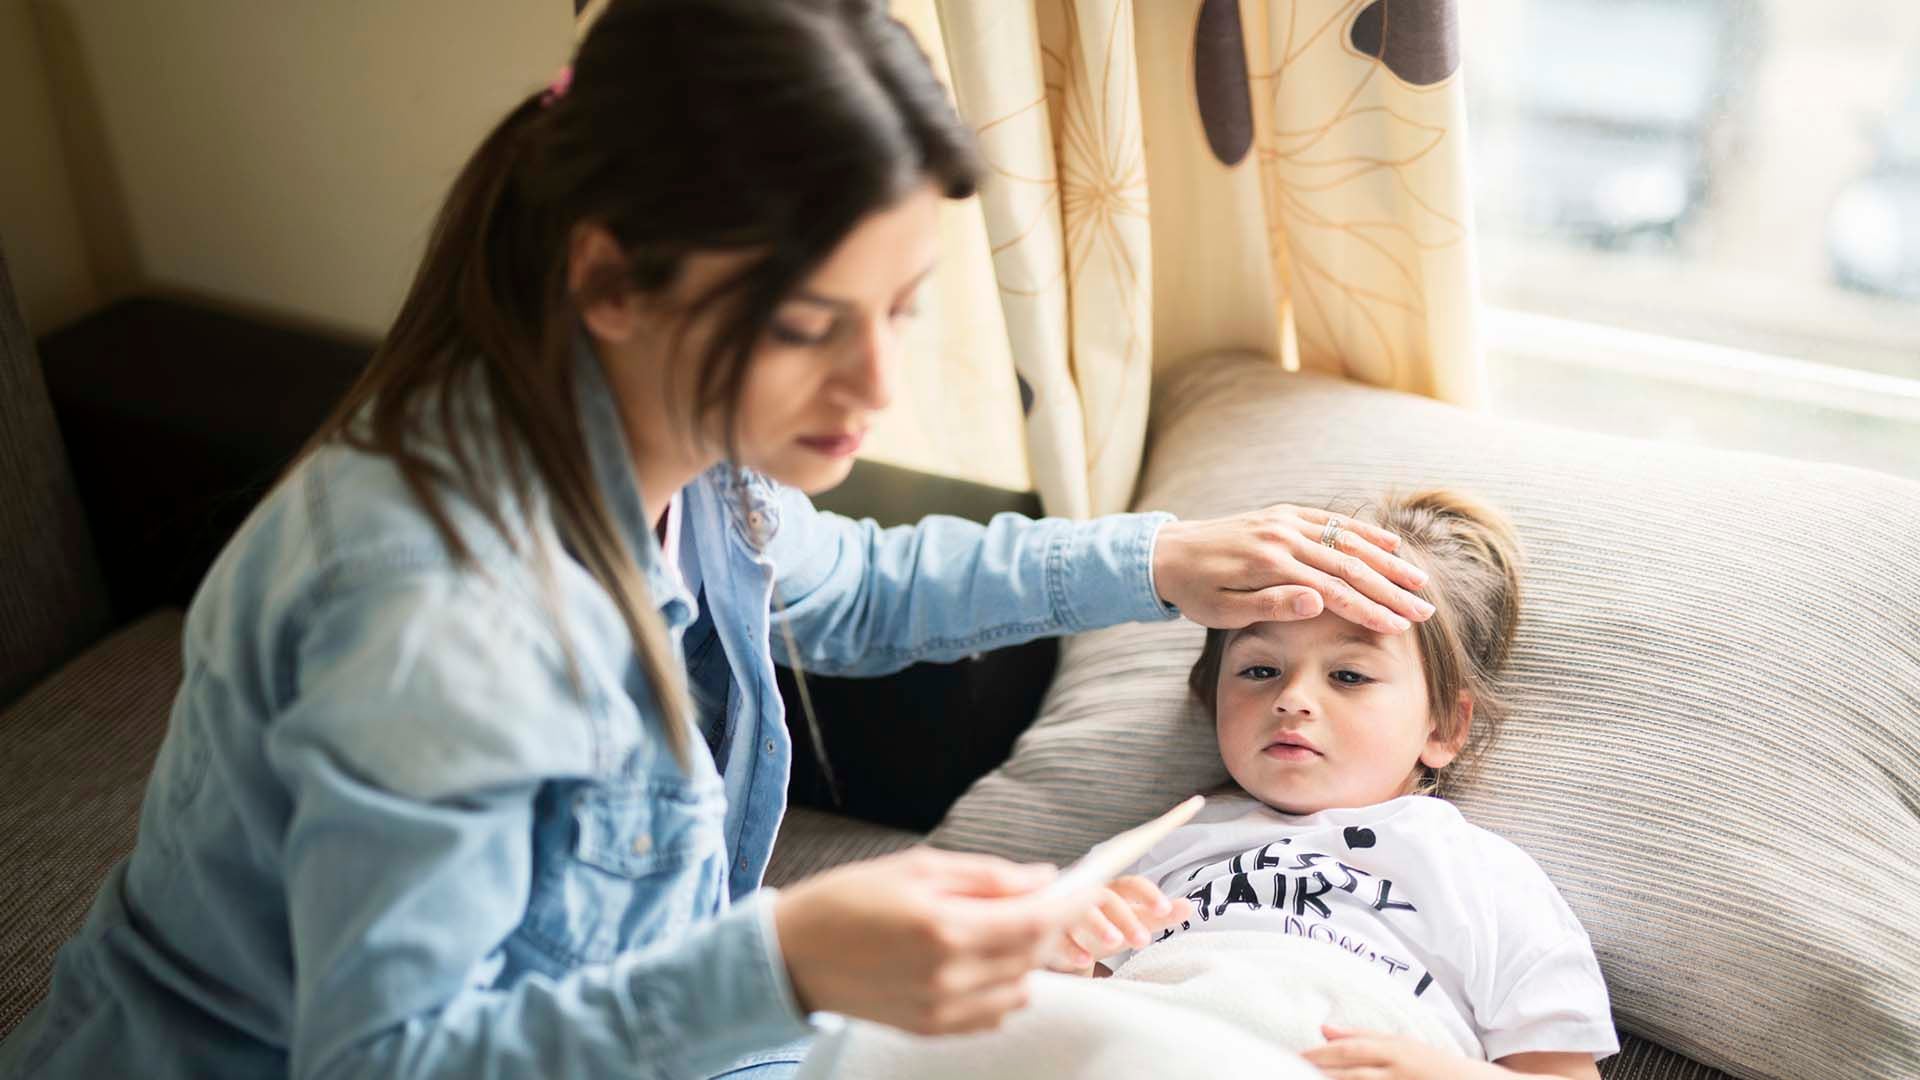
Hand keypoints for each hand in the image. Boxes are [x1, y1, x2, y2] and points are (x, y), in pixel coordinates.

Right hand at [773, 847, 1061, 1034]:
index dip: (1071, 903)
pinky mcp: (934, 1029)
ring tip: (1002, 928)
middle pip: (1034, 954)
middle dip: (1052, 925)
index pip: (1035, 921)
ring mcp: (942, 1010)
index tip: (1089, 886)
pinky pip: (996, 1013)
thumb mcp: (918, 867)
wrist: (792, 956)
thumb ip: (986, 876)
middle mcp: (949, 976)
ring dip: (1028, 957)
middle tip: (1047, 898)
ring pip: (1022, 987)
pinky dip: (1005, 987)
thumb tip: (1043, 878)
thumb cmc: (850, 899)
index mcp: (945, 928)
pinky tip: (983, 961)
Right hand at [1045, 875, 1194, 974]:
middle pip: (1108, 898)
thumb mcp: (1129, 920)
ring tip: (1115, 943)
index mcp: (1111, 890)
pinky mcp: (1048, 929)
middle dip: (1126, 918)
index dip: (1149, 894)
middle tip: (1143, 940)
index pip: (1132, 885)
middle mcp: (1088, 895)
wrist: (1055, 932)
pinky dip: (1072, 946)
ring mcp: (1066, 910)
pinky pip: (1058, 934)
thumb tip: (1190, 907)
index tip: (1166, 909)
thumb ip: (1156, 915)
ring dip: (1099, 925)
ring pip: (1081, 911)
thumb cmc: (1100, 924)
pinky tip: (1085, 961)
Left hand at [1152, 505, 1432, 634]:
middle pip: (1350, 565)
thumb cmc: (1195, 590)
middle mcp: (1284, 537)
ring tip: (1420, 581)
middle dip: (1391, 589)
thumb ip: (1271, 605)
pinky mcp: (1285, 514)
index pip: (1333, 590)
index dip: (1369, 609)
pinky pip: (1331, 521)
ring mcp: (1286, 522)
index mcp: (1271, 565)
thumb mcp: (1223, 609)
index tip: (1400, 627)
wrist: (1168, 552)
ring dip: (1388, 560)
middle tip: (1425, 610)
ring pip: (1348, 540)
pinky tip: (1391, 543)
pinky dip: (1363, 531)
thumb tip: (1318, 603)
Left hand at [1303, 1025, 1497, 1078]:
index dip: (1321, 1054)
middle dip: (1320, 1071)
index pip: (1350, 1050)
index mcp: (1397, 1048)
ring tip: (1306, 1078)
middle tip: (1290, 1069)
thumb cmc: (1439, 1066)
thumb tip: (1323, 1028)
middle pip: (1351, 1070)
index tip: (1296, 1056)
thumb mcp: (1405, 1045)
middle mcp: (1399, 1067)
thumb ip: (1364, 1037)